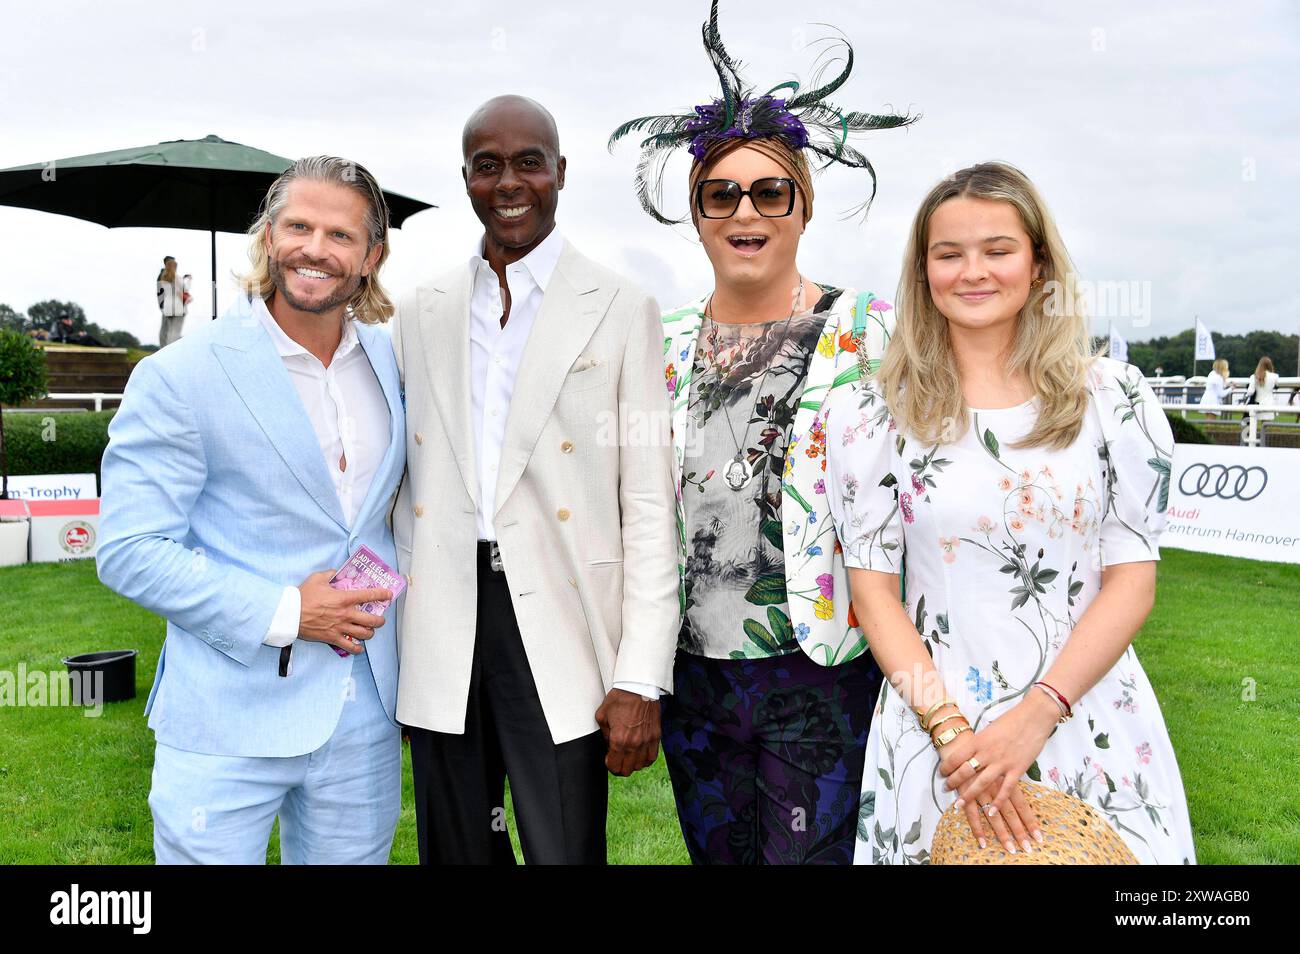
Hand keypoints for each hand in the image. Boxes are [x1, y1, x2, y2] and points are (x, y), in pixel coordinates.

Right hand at [296, 570, 390, 655]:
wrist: (289, 614)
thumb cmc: (303, 595)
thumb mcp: (317, 578)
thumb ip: (330, 574)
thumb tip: (336, 573)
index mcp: (344, 598)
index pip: (369, 596)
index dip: (382, 595)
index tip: (389, 595)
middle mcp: (346, 614)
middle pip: (372, 620)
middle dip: (380, 620)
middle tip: (380, 618)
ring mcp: (340, 627)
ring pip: (364, 634)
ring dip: (371, 633)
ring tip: (370, 631)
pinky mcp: (332, 638)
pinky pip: (349, 646)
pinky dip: (357, 648)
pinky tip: (359, 647)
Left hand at [594, 688, 660, 776]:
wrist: (638, 687)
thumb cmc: (620, 698)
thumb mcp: (602, 716)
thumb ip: (604, 735)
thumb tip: (608, 745)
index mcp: (619, 740)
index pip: (614, 766)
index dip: (609, 765)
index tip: (609, 759)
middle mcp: (634, 744)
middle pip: (627, 770)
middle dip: (619, 767)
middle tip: (617, 759)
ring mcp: (647, 741)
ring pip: (640, 766)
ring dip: (633, 763)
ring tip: (629, 755)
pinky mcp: (656, 736)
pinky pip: (652, 757)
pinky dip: (645, 759)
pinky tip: (640, 753)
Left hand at [940, 692, 1058, 851]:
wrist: (1034, 717)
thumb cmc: (1011, 720)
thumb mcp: (989, 729)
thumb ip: (980, 743)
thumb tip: (969, 753)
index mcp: (979, 741)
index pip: (956, 757)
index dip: (946, 767)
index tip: (941, 773)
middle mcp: (988, 753)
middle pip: (965, 771)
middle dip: (953, 782)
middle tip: (945, 789)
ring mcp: (1003, 763)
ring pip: (981, 783)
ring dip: (969, 795)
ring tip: (958, 804)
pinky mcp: (1017, 770)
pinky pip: (1006, 789)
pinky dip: (998, 802)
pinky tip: (990, 811)